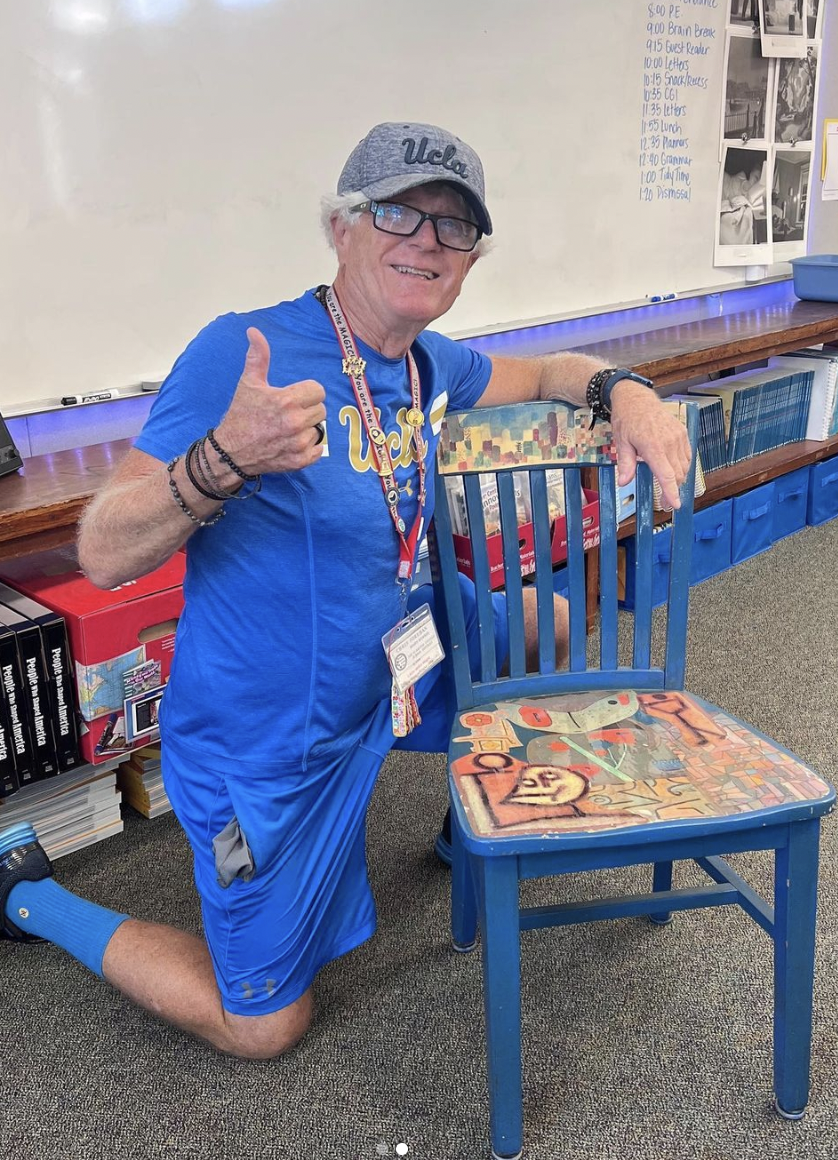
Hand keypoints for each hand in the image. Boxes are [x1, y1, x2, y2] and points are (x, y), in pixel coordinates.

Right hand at [214, 328, 326, 475]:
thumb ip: (258, 357)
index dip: (307, 393)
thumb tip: (254, 331)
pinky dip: (309, 447)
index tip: (294, 397)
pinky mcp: (300, 460)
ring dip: (307, 429)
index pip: (318, 391)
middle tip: (289, 414)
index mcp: (286, 400)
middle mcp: (295, 422)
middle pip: (320, 410)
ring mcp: (298, 443)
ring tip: (288, 429)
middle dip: (307, 410)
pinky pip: (319, 449)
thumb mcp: (249, 383)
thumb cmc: (240, 415)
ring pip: (319, 429)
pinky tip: (292, 443)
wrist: (231, 452)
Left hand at [609, 381, 691, 509]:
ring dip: (679, 478)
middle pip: (678, 474)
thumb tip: (624, 482)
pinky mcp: (682, 432)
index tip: (675, 505)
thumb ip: (626, 464)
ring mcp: (678, 436)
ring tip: (668, 485)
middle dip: (674, 490)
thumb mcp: (621, 442)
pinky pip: (688, 455)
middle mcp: (669, 442)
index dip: (671, 492)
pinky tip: (673, 469)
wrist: (637, 398)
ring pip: (685, 466)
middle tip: (665, 502)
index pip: (667, 475)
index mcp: (653, 446)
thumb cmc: (627, 419)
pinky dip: (683, 466)